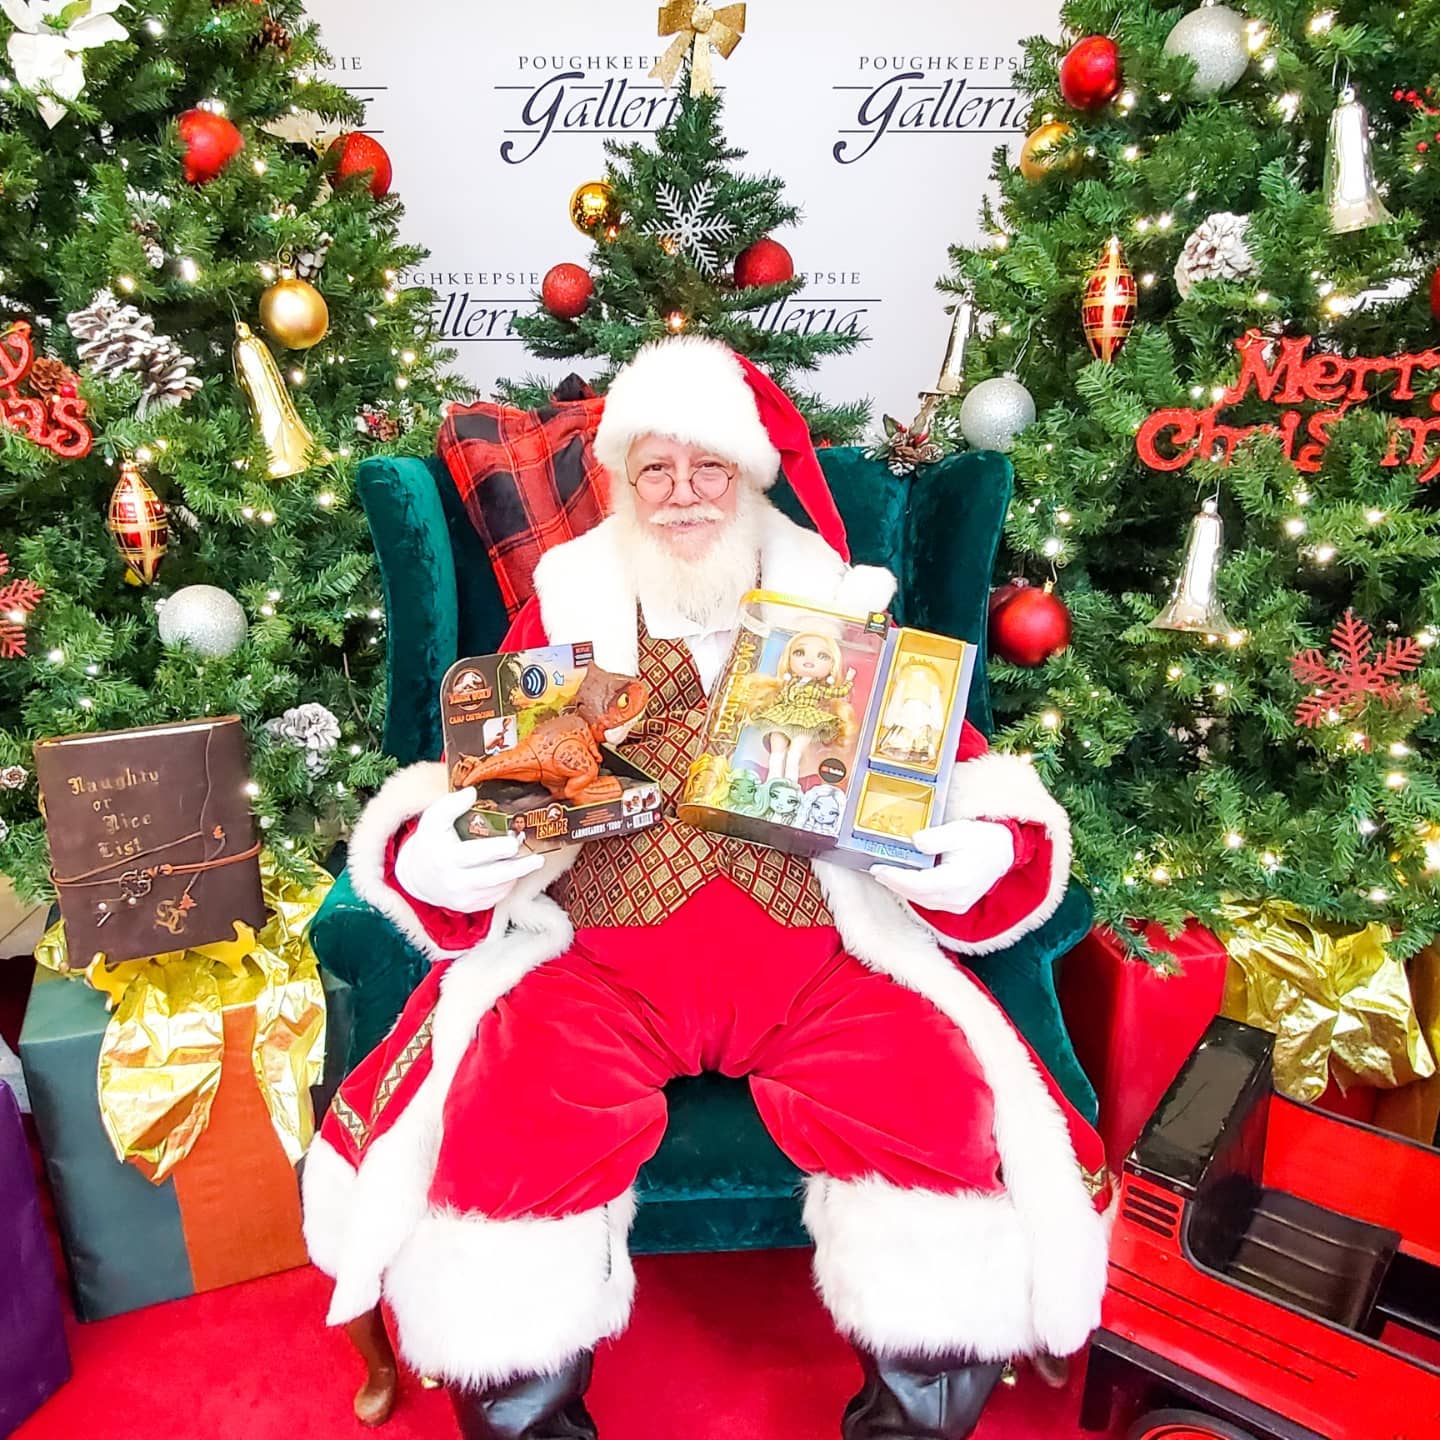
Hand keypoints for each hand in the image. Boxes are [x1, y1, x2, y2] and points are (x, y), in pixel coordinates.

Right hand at [394, 787, 544, 912]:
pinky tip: (512, 871)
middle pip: (493, 877)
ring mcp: (462, 897)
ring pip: (498, 888)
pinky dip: (507, 884)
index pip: (475, 855)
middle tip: (538, 859)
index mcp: (447, 857)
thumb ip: (451, 803)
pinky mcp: (468, 906)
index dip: (497, 850)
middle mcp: (454, 881)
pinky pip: (495, 897)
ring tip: (528, 860)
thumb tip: (472, 793)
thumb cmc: (430, 841)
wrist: (416, 875)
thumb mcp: (433, 818)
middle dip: (519, 868)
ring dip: (516, 874)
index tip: (513, 842)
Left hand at [869, 818, 1014, 914]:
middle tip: (875, 870)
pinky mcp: (957, 904)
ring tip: (885, 875)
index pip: (918, 884)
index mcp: (956, 881)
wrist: (1005, 852)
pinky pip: (929, 901)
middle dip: (894, 882)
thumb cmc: (983, 839)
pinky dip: (914, 891)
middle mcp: (956, 898)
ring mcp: (957, 904)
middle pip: (916, 894)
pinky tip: (903, 881)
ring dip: (902, 888)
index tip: (877, 868)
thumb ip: (936, 838)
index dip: (895, 877)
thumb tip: (915, 842)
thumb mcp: (959, 831)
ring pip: (922, 900)